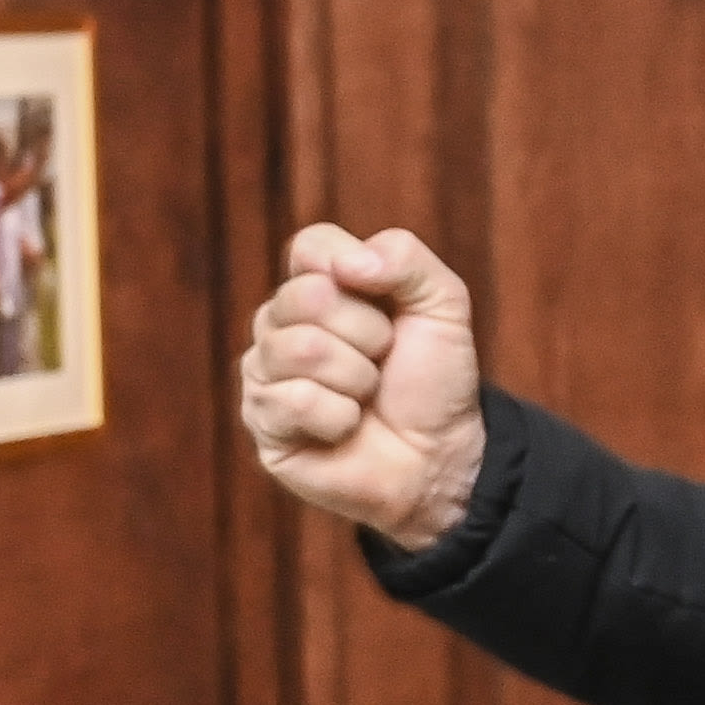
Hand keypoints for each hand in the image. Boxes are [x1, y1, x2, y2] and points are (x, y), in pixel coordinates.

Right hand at [239, 223, 485, 548]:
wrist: (440, 458)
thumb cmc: (434, 381)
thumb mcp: (442, 304)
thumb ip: (405, 258)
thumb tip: (348, 265)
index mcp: (318, 285)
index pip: (311, 246)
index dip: (356, 272)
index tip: (389, 307)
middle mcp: (282, 323)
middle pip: (307, 296)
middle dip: (368, 333)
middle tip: (383, 360)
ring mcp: (266, 372)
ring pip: (300, 348)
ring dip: (357, 378)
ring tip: (366, 395)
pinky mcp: (262, 421)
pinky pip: (294, 400)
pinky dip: (339, 418)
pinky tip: (346, 428)